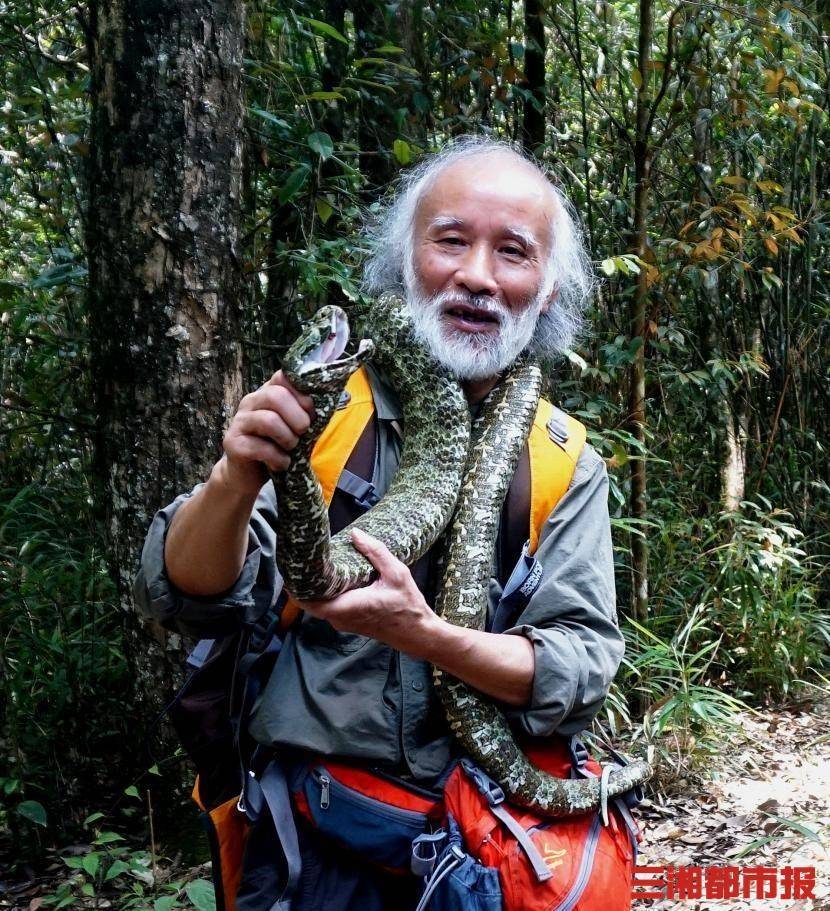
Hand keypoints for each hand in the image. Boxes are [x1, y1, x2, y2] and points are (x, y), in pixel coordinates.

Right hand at [220, 369, 315, 494]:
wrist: (247, 474)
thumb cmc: (275, 447)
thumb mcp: (292, 427)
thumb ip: (303, 413)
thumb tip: (325, 404)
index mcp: (266, 393)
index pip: (283, 377)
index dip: (303, 393)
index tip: (312, 412)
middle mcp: (250, 402)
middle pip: (276, 396)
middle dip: (297, 417)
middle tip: (303, 433)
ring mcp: (239, 422)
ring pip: (269, 420)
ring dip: (288, 439)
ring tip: (291, 449)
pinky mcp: (233, 443)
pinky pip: (260, 447)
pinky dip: (278, 458)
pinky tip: (282, 463)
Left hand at [299, 528, 440, 655]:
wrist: (417, 633)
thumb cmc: (407, 605)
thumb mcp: (396, 573)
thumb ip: (375, 552)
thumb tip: (355, 534)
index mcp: (347, 607)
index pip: (309, 601)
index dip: (297, 586)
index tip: (293, 567)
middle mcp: (340, 618)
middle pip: (310, 600)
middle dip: (305, 581)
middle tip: (303, 557)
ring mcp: (343, 622)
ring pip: (319, 603)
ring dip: (316, 587)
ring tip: (314, 563)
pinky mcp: (347, 622)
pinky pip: (329, 606)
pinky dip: (326, 592)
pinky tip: (332, 576)